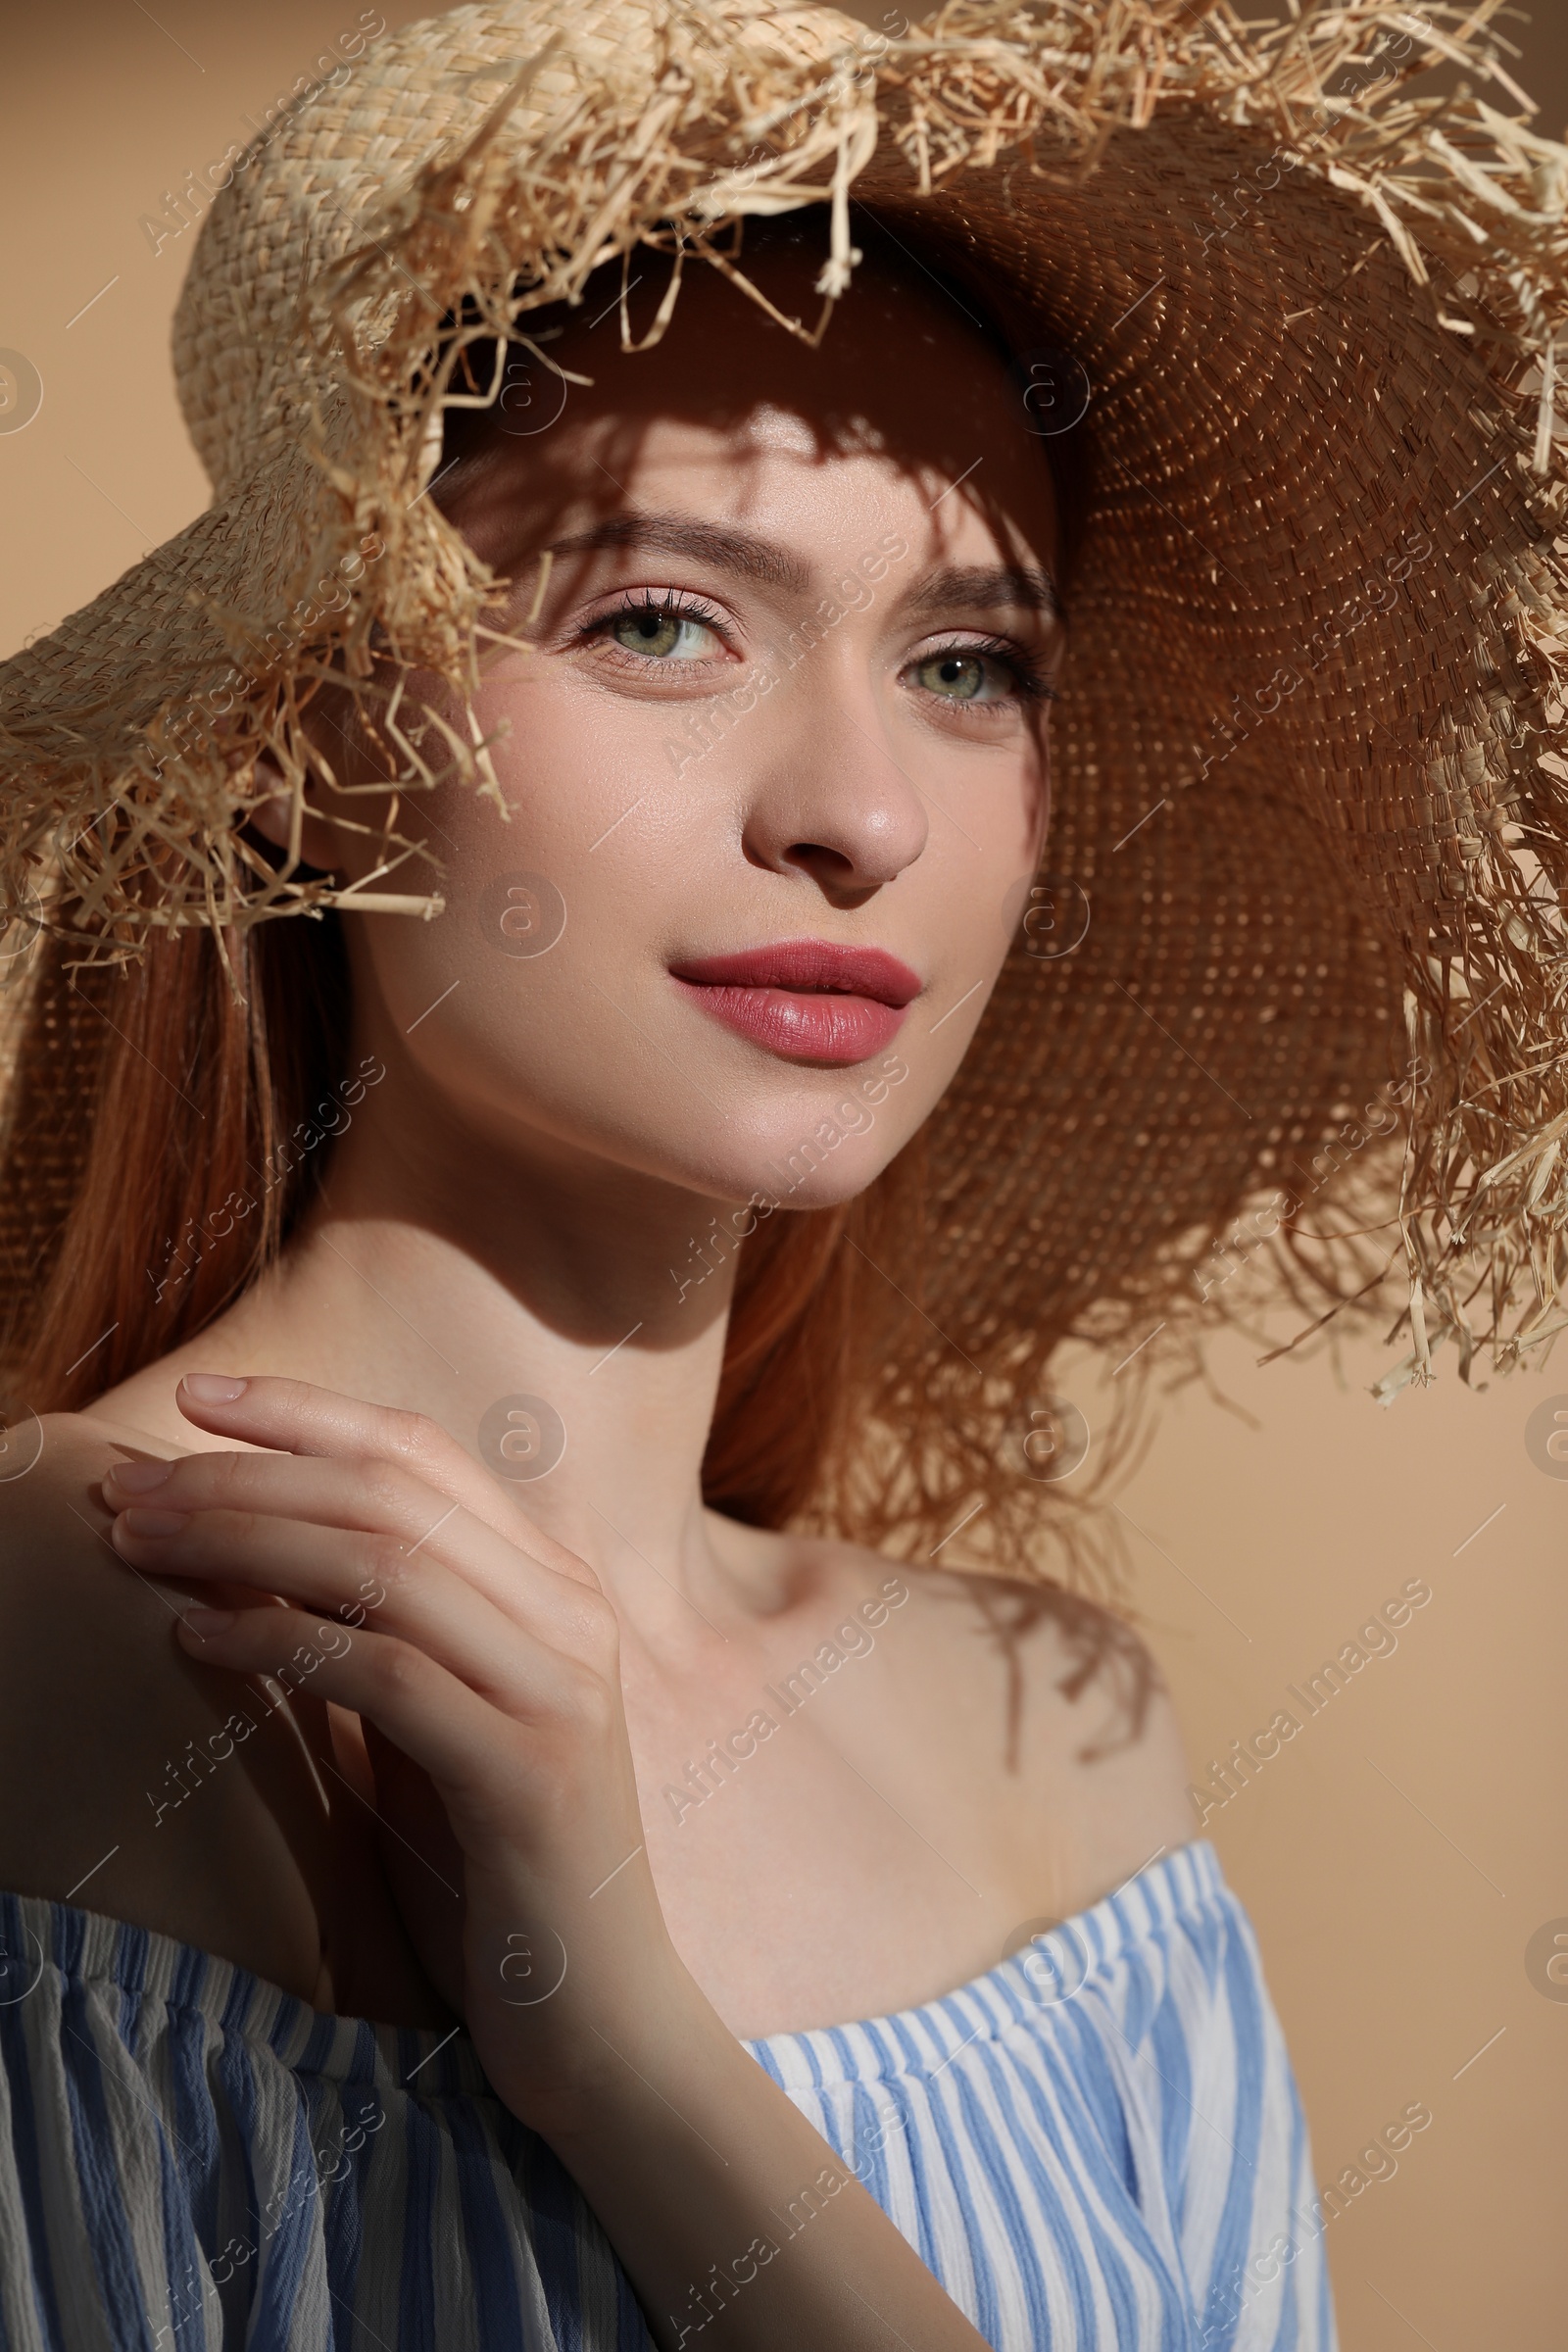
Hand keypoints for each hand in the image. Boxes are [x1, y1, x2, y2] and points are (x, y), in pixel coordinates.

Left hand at [102, 1373, 697, 2129]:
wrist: (599, 2014)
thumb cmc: (494, 1867)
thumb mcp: (432, 1722)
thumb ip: (375, 1633)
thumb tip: (239, 1554)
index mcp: (555, 1585)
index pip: (421, 1454)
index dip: (306, 1413)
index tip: (195, 1397)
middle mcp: (571, 1615)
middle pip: (392, 1495)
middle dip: (247, 1476)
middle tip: (131, 1490)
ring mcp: (562, 1689)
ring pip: (385, 1564)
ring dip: (243, 1542)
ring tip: (139, 1547)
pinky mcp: (532, 1773)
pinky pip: (386, 1675)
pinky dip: (278, 1643)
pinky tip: (194, 1640)